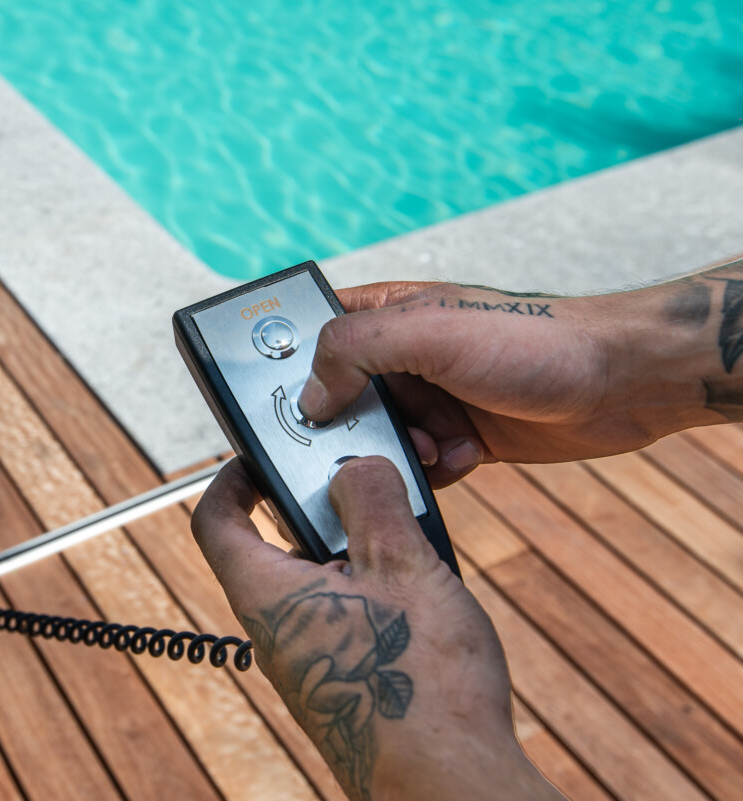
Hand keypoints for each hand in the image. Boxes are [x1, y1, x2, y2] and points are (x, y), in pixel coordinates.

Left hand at [191, 458, 562, 800]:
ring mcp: (310, 661)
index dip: (232, 480)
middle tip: (370, 492)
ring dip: (361, 553)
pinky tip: (427, 597)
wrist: (449, 784)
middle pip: (277, 546)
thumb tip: (354, 467)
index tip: (260, 458)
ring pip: (321, 582)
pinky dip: (378, 593)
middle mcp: (277, 630)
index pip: (217, 522)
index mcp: (267, 594)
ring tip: (413, 546)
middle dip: (323, 512)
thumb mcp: (402, 566)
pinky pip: (348, 618)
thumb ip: (372, 500)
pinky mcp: (344, 683)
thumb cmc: (420, 686)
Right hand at [296, 276, 730, 486]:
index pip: (314, 331)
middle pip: (339, 397)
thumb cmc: (535, 340)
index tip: (284, 403)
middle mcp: (404, 354)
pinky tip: (465, 457)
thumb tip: (309, 398)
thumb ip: (355, 350)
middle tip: (365, 439)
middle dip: (350, 427)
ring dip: (399, 453)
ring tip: (434, 446)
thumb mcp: (431, 332)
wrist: (622, 383)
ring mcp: (432, 396)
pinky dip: (434, 470)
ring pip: (378, 440)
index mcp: (389, 313)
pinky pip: (420, 465)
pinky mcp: (459, 437)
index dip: (292, 365)